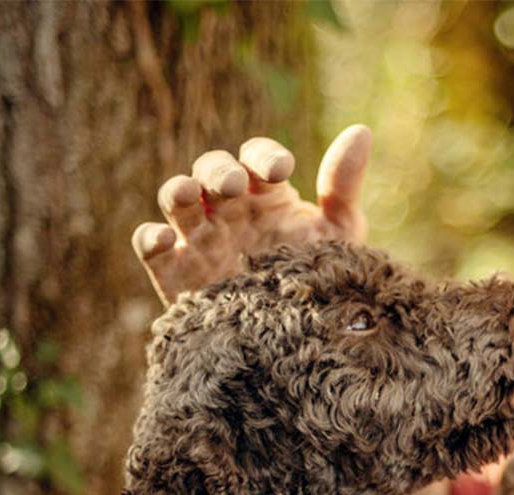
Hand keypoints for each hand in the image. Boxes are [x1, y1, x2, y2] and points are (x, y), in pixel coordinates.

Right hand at [133, 125, 372, 305]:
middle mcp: (231, 211)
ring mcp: (201, 240)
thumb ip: (343, 186)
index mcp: (267, 196)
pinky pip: (152, 248)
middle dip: (218, 171)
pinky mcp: (178, 275)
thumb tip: (361, 131)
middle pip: (211, 171)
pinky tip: (165, 238)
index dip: (263, 158)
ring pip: (177, 201)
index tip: (279, 171)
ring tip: (187, 193)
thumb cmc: (320, 282)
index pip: (257, 159)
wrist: (302, 344)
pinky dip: (152, 238)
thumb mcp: (339, 235)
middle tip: (231, 184)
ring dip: (178, 190)